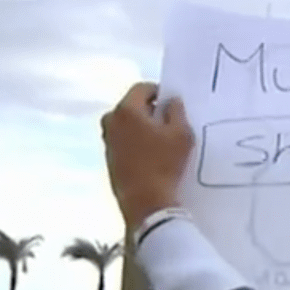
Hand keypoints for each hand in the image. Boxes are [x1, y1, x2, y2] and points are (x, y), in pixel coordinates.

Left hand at [101, 84, 193, 230]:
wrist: (145, 202)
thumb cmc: (164, 163)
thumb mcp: (181, 134)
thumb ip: (177, 111)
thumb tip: (172, 101)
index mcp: (126, 110)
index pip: (142, 88)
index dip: (160, 92)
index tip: (173, 104)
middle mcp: (111, 121)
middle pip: (133, 105)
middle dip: (151, 110)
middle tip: (170, 122)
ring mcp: (107, 140)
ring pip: (128, 124)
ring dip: (143, 127)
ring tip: (162, 140)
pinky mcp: (109, 157)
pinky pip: (124, 140)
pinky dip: (136, 141)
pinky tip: (152, 155)